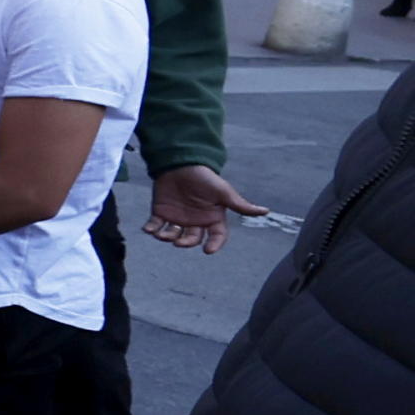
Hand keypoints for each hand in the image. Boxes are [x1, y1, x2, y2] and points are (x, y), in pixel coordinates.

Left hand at [147, 164, 271, 254]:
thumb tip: (266, 211)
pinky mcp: (160, 212)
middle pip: (192, 239)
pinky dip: (151, 229)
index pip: (216, 236)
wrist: (181, 164)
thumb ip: (240, 205)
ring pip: (173, 235)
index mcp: (212, 218)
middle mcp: (195, 221)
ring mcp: (177, 218)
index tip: (208, 251)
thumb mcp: (223, 192)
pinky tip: (148, 229)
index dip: (214, 244)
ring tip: (163, 235)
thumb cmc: (205, 178)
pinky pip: (155, 225)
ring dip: (167, 237)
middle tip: (179, 242)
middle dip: (186, 242)